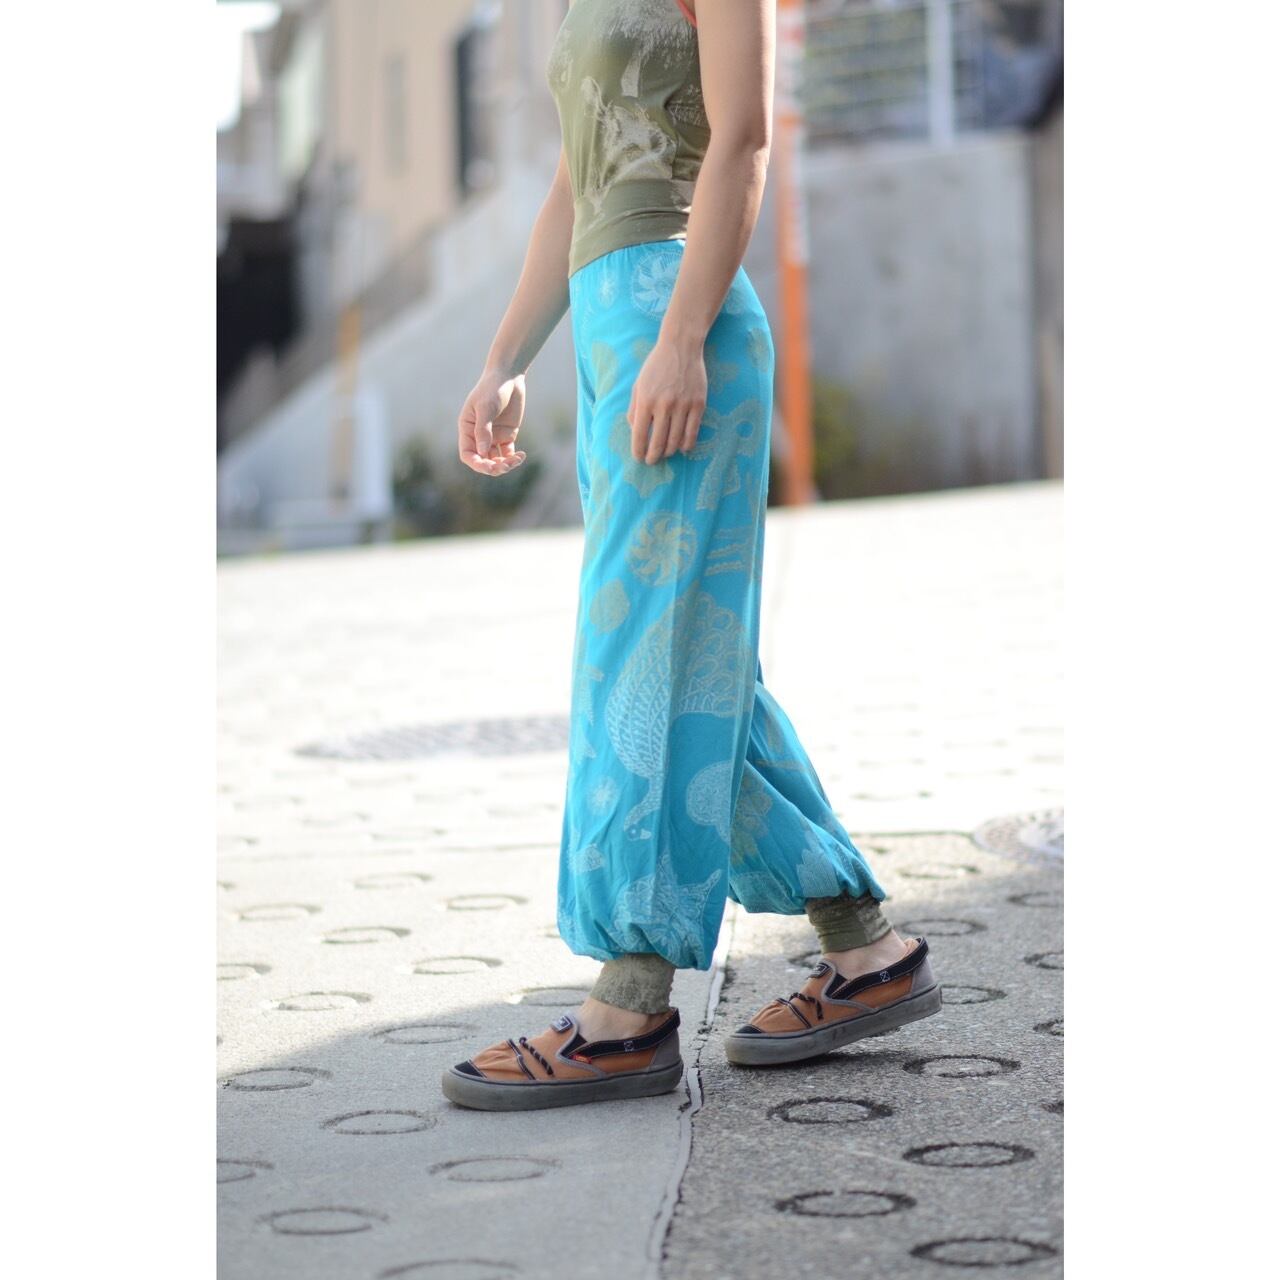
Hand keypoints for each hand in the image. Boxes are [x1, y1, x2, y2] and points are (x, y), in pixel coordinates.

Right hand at [458, 370, 527, 474]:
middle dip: (493, 467)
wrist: (508, 377)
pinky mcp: (507, 435)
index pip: (468, 454)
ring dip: (504, 464)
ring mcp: (493, 437)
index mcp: (467, 429)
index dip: (476, 463)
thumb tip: (482, 452)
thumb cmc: (492, 388)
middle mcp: (479, 436)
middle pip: (483, 460)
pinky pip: (508, 453)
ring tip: (515, 460)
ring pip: (496, 459)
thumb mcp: (486, 407)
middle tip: (505, 466)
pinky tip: (521, 455)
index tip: (488, 467)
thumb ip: (483, 429)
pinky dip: (514, 458)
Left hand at [627, 337, 706, 463]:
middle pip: (658, 443)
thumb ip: (634, 409)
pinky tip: (681, 447)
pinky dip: (686, 445)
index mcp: (645, 401)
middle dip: (653, 457)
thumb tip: (635, 432)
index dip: (638, 452)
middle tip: (651, 461)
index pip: (639, 435)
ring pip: (675, 441)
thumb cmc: (656, 367)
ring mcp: (683, 405)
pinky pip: (692, 433)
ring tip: (665, 453)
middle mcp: (664, 405)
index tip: (639, 458)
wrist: (681, 347)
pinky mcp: (698, 404)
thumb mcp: (638, 385)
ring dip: (668, 452)